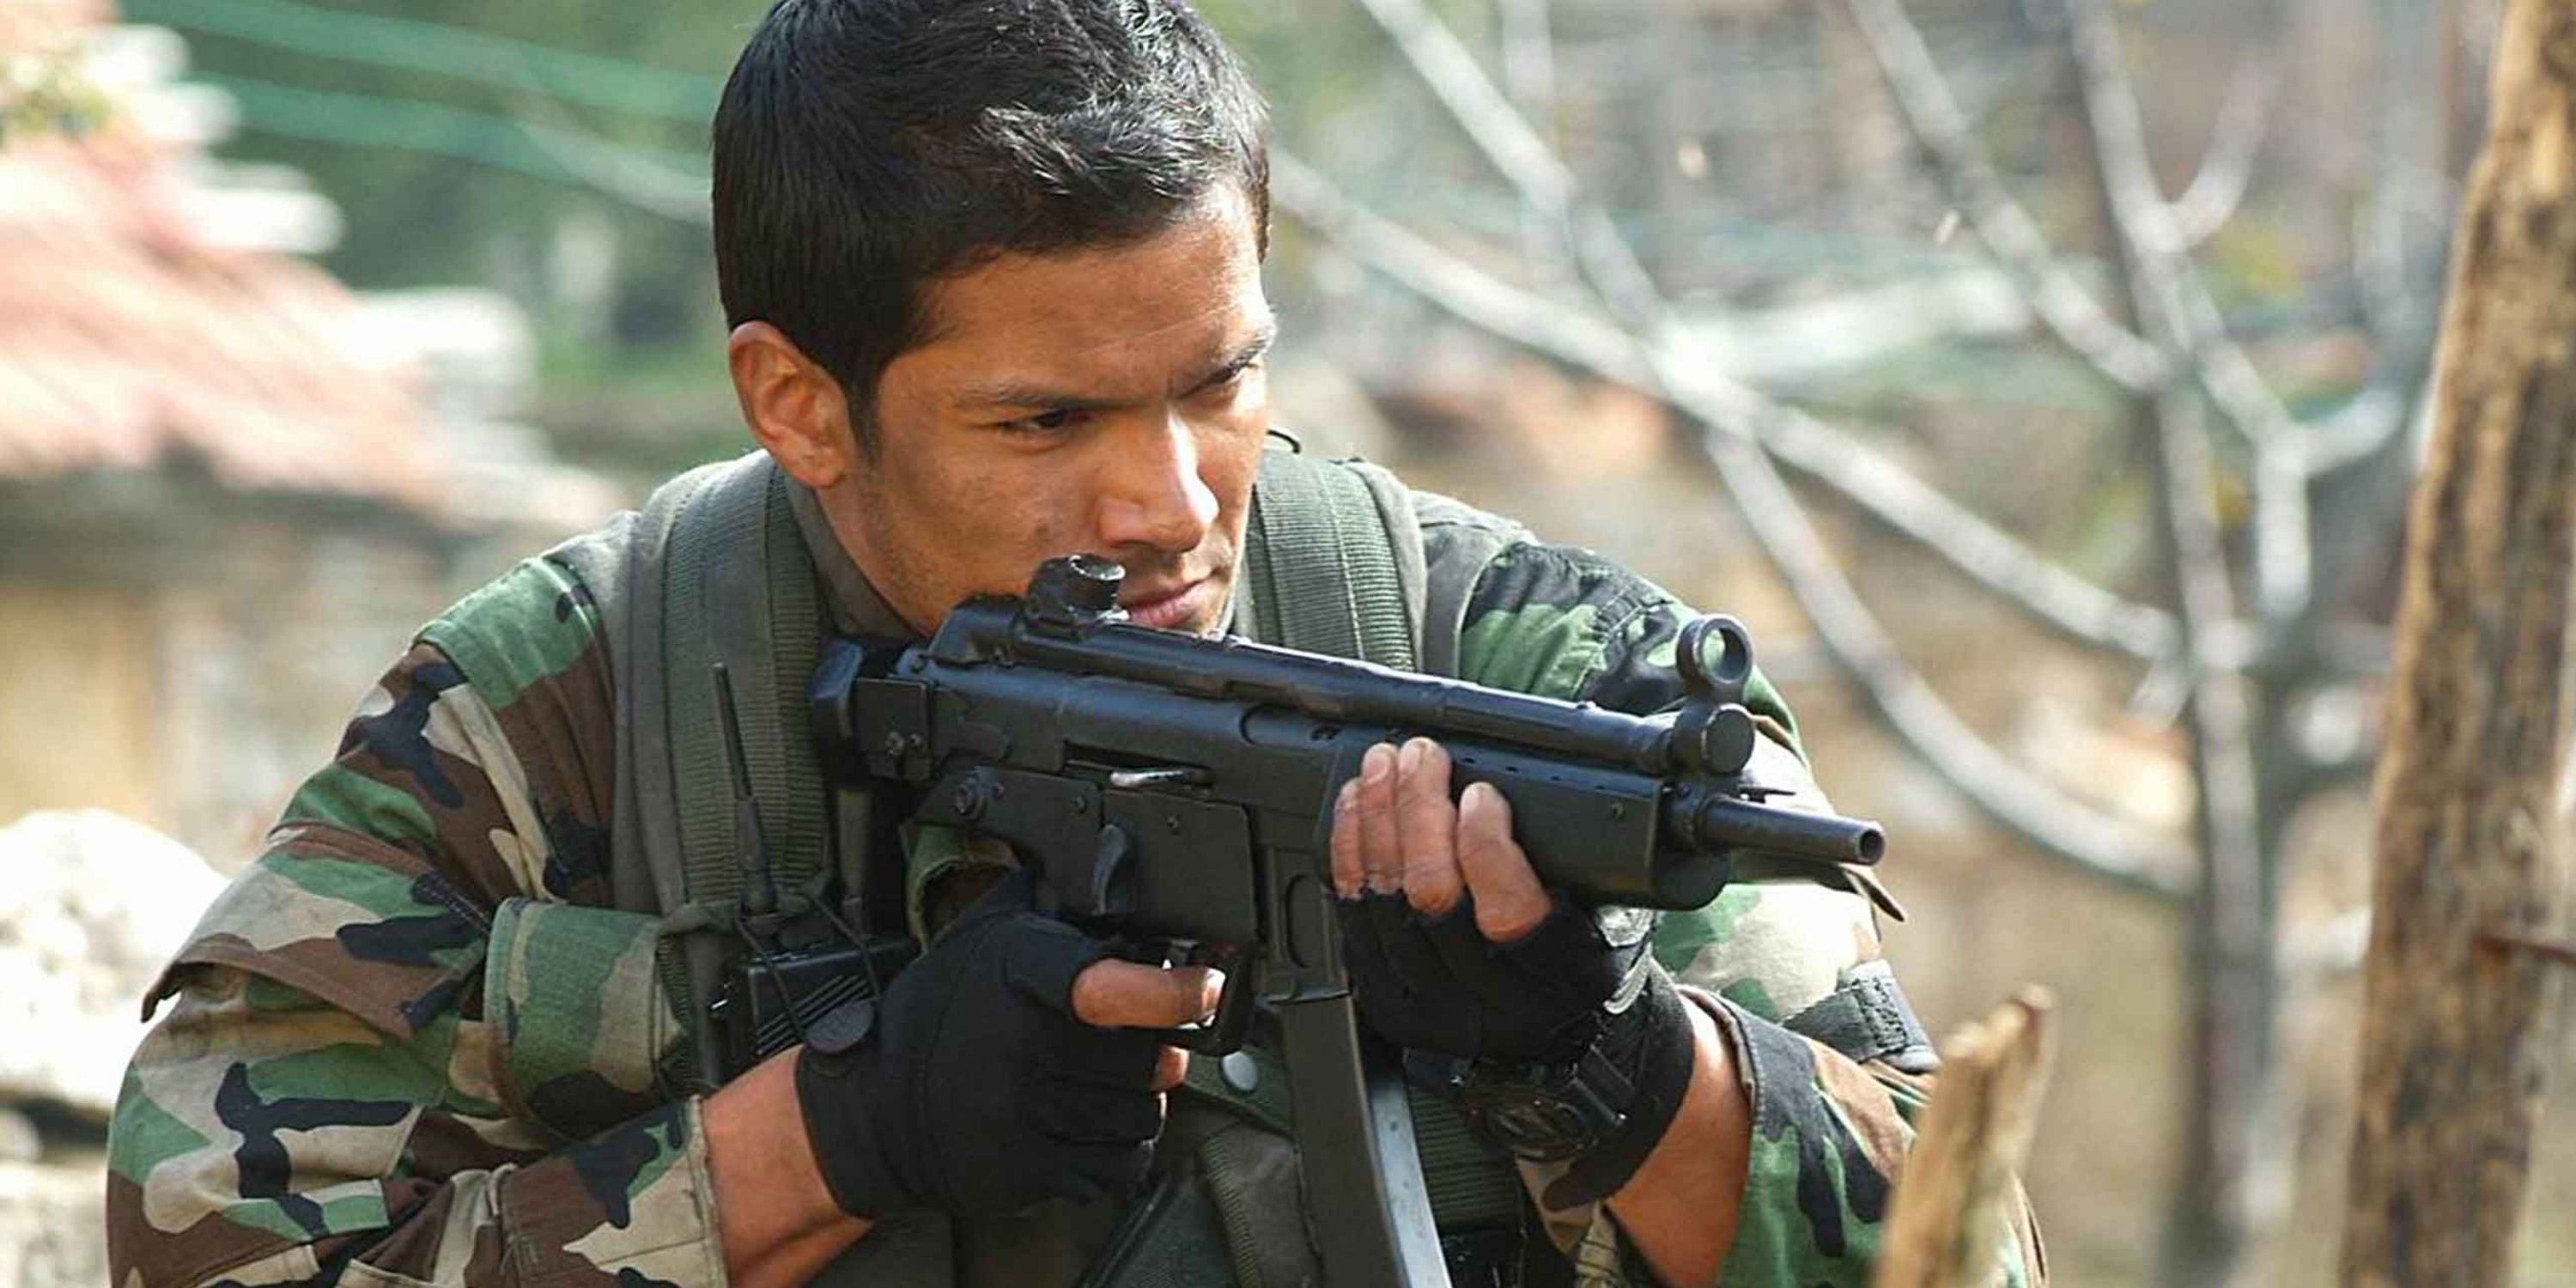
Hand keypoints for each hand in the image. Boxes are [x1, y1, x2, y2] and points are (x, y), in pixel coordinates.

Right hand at [794, 868, 1214, 1218]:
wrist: (877, 1107)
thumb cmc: (944, 1014)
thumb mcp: (985, 936)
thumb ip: (1052, 906)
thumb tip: (1122, 876)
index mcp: (1015, 977)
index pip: (1104, 986)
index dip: (1167, 990)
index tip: (1207, 988)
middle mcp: (1021, 1047)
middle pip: (1145, 1058)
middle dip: (1154, 1049)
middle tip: (1135, 1042)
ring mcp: (1025, 1114)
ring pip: (1140, 1112)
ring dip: (1137, 1098)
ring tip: (1101, 1081)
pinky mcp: (1029, 1171)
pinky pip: (1120, 1163)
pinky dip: (1120, 1145)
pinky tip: (1087, 1122)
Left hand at [1330, 737, 1696, 1202]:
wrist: (1556, 1046)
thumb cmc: (1581, 965)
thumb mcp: (1606, 919)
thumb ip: (1571, 866)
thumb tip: (1514, 782)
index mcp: (1555, 979)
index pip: (1509, 913)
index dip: (1485, 845)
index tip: (1481, 792)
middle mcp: (1487, 1004)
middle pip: (1432, 897)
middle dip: (1419, 810)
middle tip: (1421, 757)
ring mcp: (1428, 1007)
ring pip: (1384, 902)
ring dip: (1377, 820)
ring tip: (1383, 765)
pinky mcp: (1386, 1000)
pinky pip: (1352, 916)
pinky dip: (1349, 851)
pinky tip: (1356, 806)